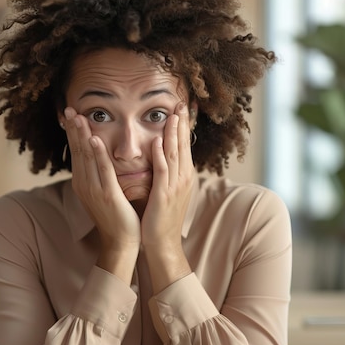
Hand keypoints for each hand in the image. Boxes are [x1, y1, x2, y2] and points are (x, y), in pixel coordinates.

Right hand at [62, 107, 140, 281]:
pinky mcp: (107, 195)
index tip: (71, 115)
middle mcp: (84, 184)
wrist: (122, 241)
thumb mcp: (104, 191)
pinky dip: (97, 154)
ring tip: (78, 117)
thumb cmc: (117, 216)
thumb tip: (98, 158)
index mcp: (83, 183)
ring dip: (82, 136)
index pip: (77, 153)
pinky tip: (94, 140)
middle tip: (69, 109)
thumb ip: (100, 174)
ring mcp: (94, 190)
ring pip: (87, 157)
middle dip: (74, 129)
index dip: (73, 133)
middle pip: (78, 151)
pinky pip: (102, 171)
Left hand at [141, 102, 194, 290]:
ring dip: (173, 133)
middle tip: (181, 102)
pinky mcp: (164, 195)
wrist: (161, 243)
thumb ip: (167, 172)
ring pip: (175, 154)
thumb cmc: (161, 217)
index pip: (184, 145)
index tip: (182, 107)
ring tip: (172, 113)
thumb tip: (163, 154)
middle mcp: (183, 178)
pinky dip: (161, 155)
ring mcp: (175, 186)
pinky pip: (163, 171)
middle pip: (183, 145)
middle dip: (182, 123)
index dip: (183, 125)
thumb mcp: (167, 190)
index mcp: (183, 176)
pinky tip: (159, 141)